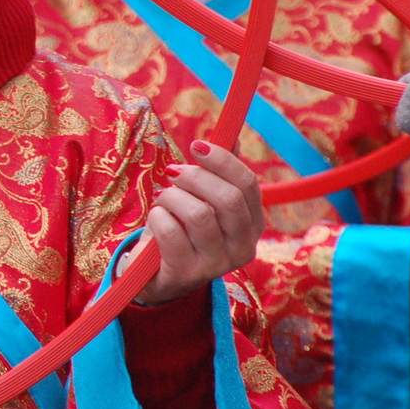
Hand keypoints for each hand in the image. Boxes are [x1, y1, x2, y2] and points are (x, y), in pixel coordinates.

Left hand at [122, 141, 263, 305]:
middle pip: (228, 199)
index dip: (222, 160)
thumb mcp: (204, 201)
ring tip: (164, 198)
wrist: (158, 274)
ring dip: (172, 197)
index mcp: (252, 225)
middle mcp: (242, 248)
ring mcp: (216, 264)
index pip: (248, 185)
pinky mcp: (187, 273)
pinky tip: (157, 220)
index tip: (196, 146)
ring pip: (198, 214)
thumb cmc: (184, 229)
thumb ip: (219, 171)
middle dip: (195, 177)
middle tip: (174, 173)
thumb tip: (232, 134)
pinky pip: (171, 232)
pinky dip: (158, 217)